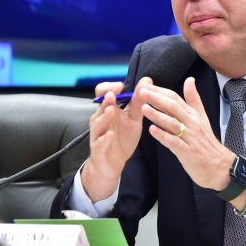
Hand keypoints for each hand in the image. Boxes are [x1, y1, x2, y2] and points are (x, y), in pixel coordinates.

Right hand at [81, 78, 148, 201]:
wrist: (112, 164)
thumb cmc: (122, 138)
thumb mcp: (133, 118)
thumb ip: (138, 101)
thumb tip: (147, 81)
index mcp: (108, 110)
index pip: (102, 93)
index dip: (109, 87)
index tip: (121, 85)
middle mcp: (100, 120)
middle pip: (100, 106)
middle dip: (106, 99)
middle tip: (114, 93)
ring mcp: (98, 134)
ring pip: (98, 123)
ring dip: (105, 116)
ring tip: (112, 110)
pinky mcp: (99, 149)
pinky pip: (100, 143)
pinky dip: (105, 139)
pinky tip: (111, 135)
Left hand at [140, 77, 235, 190]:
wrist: (219, 166)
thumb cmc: (206, 142)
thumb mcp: (202, 117)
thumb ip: (194, 99)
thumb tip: (190, 80)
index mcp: (193, 115)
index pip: (175, 98)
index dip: (160, 91)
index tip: (146, 85)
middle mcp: (191, 124)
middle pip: (173, 107)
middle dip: (156, 98)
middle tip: (142, 92)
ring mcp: (190, 138)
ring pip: (173, 123)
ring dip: (158, 115)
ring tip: (144, 108)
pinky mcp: (188, 152)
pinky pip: (174, 142)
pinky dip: (163, 136)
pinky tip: (152, 130)